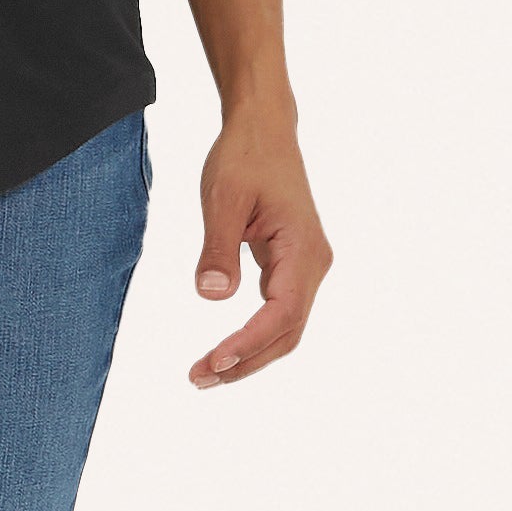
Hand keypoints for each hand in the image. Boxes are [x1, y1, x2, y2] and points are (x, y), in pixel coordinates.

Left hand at [188, 113, 331, 389]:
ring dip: (249, 355)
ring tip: (205, 374)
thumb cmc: (244, 158)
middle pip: (287, 332)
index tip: (213, 361)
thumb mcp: (222, 198)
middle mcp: (313, 263)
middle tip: (198, 379)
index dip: (249, 343)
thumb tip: (213, 296)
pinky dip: (252, 337)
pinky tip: (224, 351)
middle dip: (246, 361)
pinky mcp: (291, 266)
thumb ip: (218, 248)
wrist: (263, 131)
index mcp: (303, 248)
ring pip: (285, 327)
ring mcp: (305, 267)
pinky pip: (277, 312)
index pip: (281, 312)